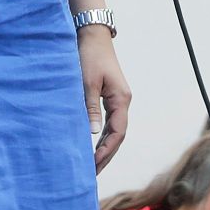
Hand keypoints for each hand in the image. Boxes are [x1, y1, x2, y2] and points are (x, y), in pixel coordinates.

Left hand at [79, 30, 130, 172]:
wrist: (92, 35)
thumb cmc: (89, 56)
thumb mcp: (87, 83)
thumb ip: (91, 108)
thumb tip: (92, 134)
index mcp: (121, 99)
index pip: (118, 133)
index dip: (106, 151)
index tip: (94, 165)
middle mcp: (122, 101)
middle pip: (118, 135)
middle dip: (106, 155)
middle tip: (92, 174)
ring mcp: (117, 99)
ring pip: (114, 130)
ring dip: (104, 148)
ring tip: (92, 166)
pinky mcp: (109, 96)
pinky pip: (108, 122)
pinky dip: (101, 136)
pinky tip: (92, 146)